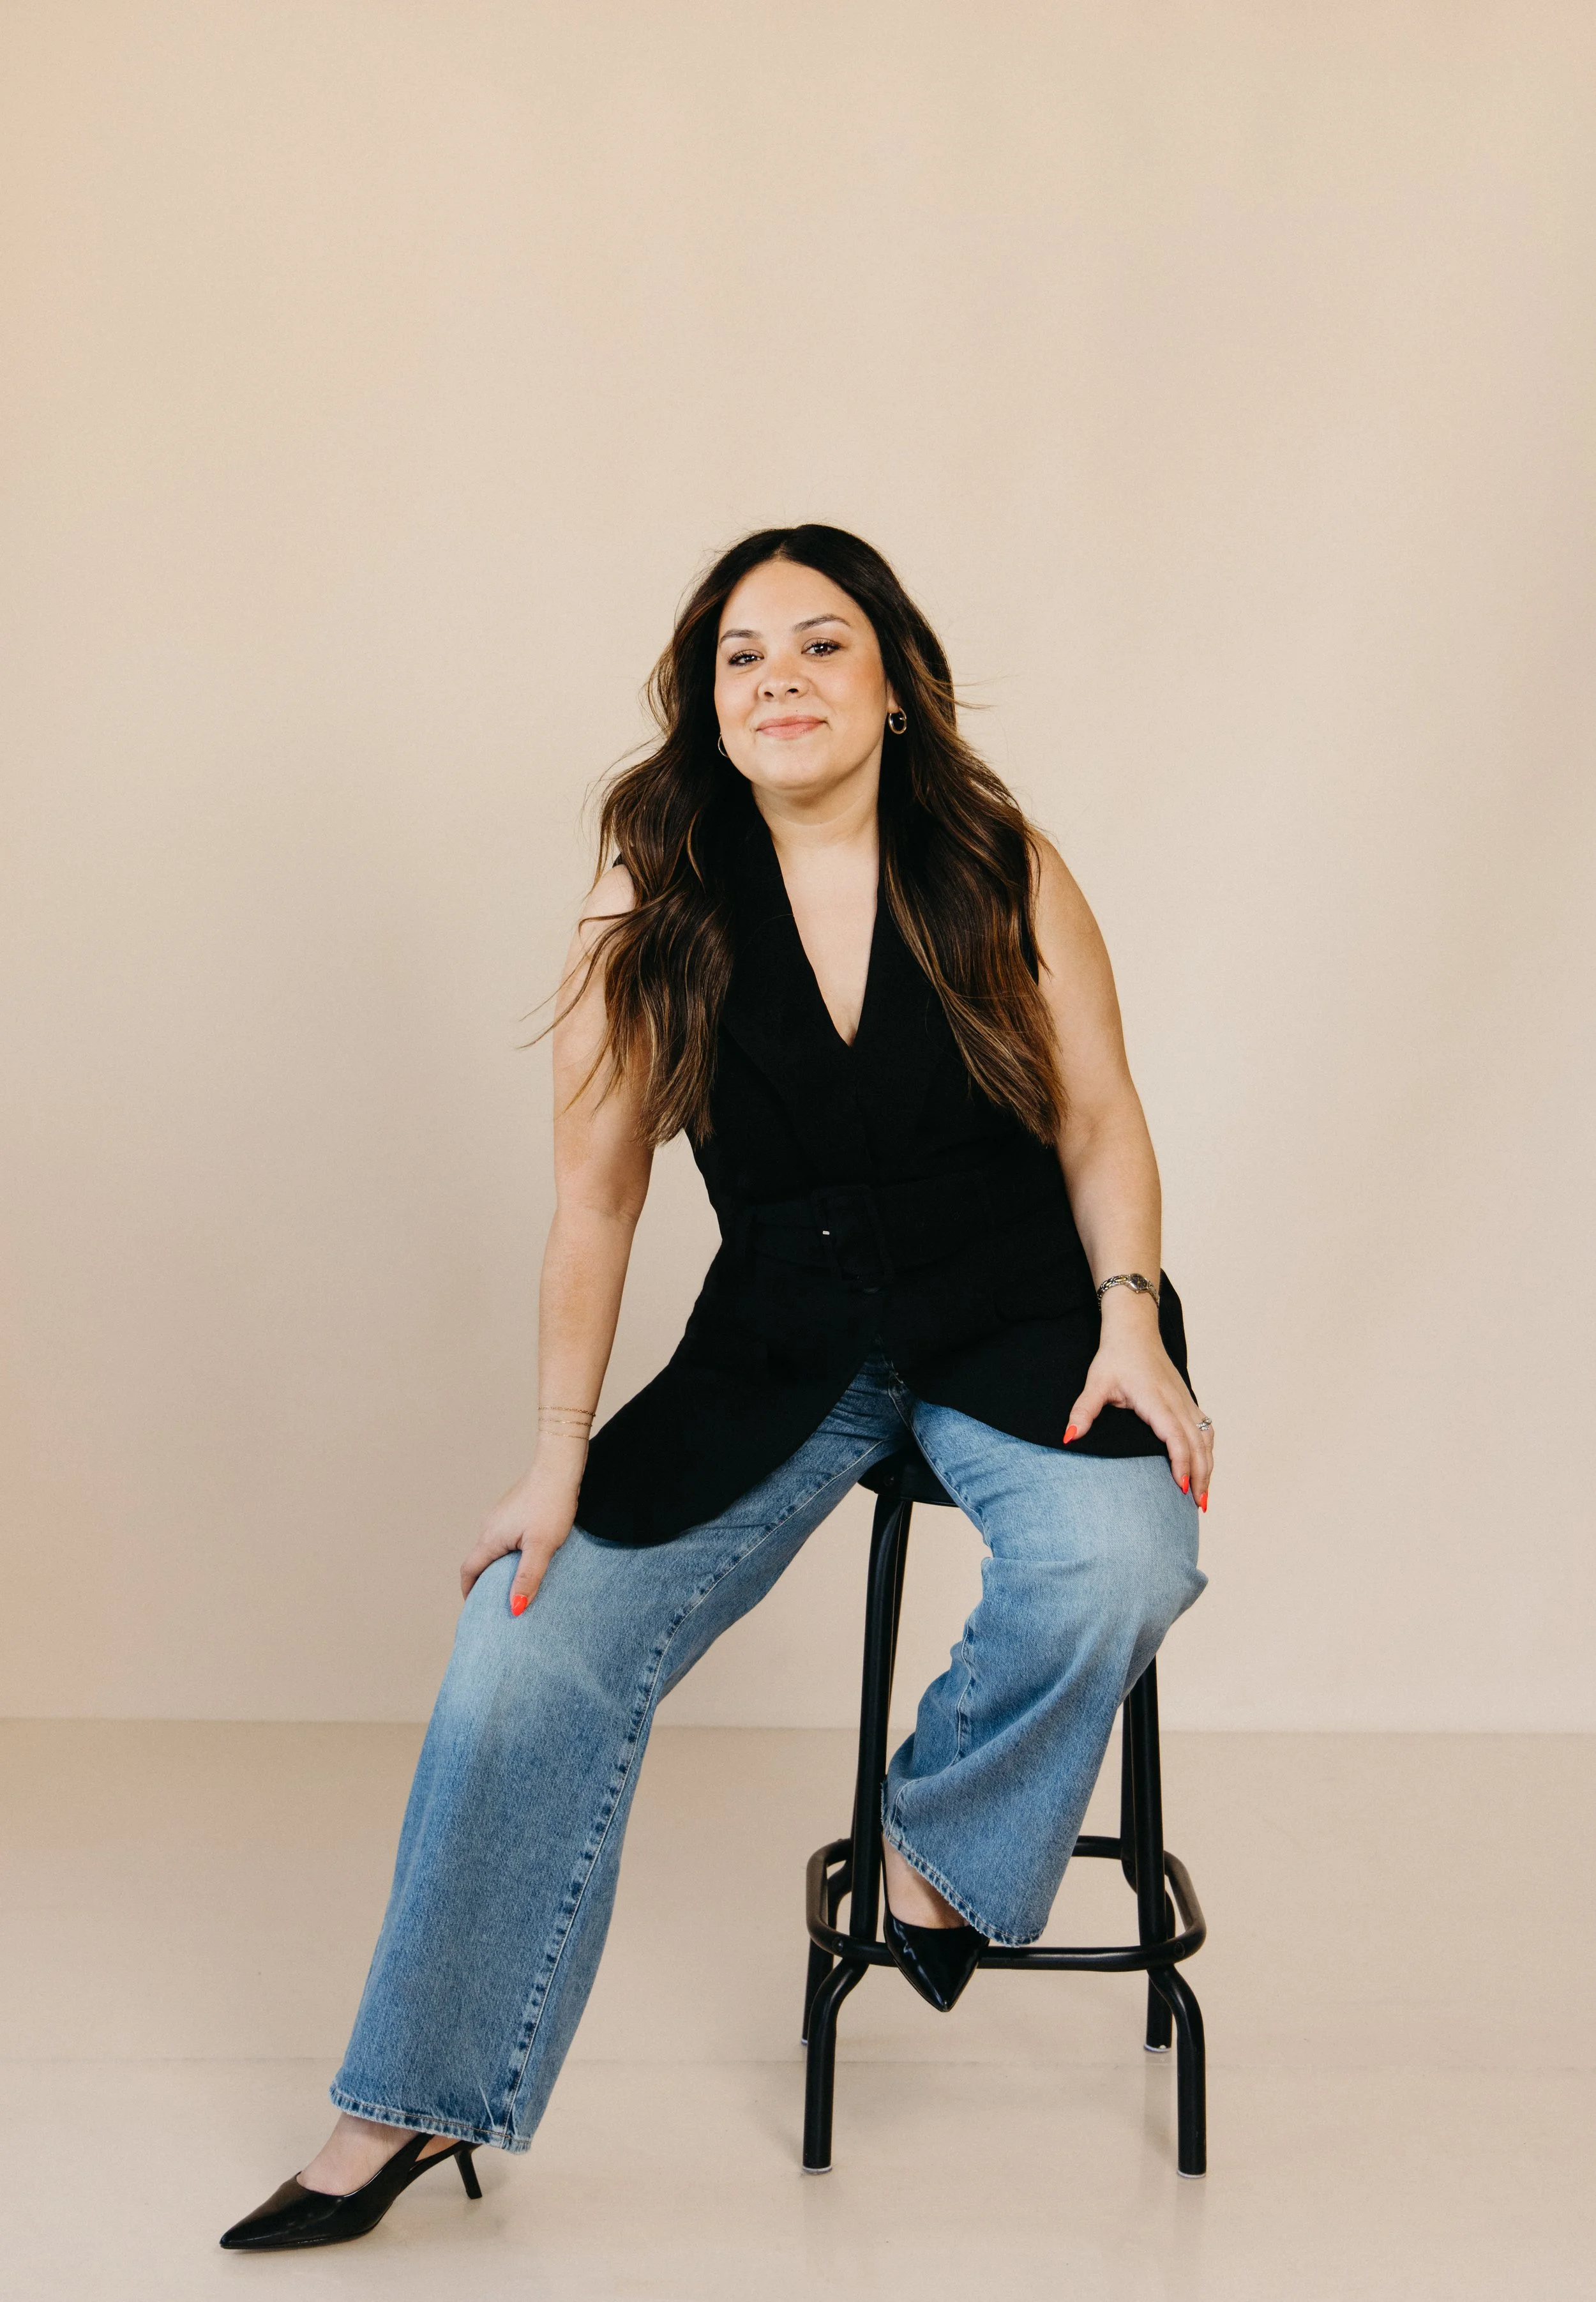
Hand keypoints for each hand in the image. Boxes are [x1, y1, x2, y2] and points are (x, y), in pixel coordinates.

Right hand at [459, 1440, 586, 1612]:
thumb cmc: (552, 1505)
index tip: (475, 1608)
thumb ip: (528, 1577)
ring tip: (514, 1582)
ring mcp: (501, 1515)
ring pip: (493, 1547)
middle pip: (479, 1559)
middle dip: (484, 1581)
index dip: (469, 1592)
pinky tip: (528, 1555)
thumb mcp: (542, 1547)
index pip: (469, 1570)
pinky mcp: (513, 1508)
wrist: (560, 1466)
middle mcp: (489, 1525)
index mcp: (490, 1537)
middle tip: (497, 1601)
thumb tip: (515, 1609)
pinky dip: (509, 1551)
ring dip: (498, 1565)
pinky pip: (504, 1535)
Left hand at [1063, 1298, 1213, 1505]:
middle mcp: (1176, 1401)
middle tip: (1198, 1505)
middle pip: (1196, 1443)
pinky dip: (1207, 1450)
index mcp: (1156, 1400)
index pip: (1174, 1436)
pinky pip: (1205, 1429)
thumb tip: (1068, 1437)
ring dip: (1207, 1466)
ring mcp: (1185, 1400)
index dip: (1180, 1462)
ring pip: (1205, 1438)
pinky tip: (1204, 1467)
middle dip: (1200, 1475)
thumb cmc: (1115, 1356)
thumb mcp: (1096, 1382)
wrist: (1134, 1329)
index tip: (1180, 1488)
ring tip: (1203, 1495)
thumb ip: (1083, 1410)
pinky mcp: (1187, 1399)